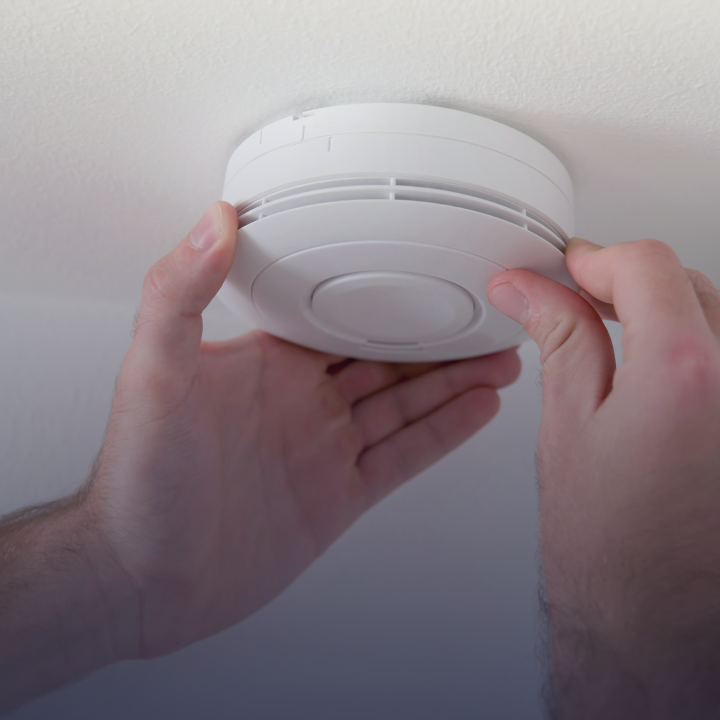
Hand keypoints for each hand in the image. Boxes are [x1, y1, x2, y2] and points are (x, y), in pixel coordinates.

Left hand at [85, 201, 520, 656]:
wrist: (144, 576)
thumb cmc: (138, 479)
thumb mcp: (154, 372)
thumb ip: (180, 293)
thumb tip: (211, 222)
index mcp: (267, 365)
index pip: (338, 316)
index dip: (386, 295)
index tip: (425, 271)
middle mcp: (300, 403)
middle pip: (386, 360)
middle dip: (437, 340)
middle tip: (485, 317)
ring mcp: (323, 450)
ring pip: (405, 405)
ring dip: (454, 382)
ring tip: (501, 360)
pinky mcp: (338, 496)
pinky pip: (403, 457)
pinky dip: (444, 433)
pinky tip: (476, 411)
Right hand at [488, 238, 719, 717]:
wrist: (654, 626)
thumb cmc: (608, 551)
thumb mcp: (567, 426)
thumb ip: (560, 339)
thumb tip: (530, 290)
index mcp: (687, 374)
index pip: (644, 267)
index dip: (593, 260)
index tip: (564, 270)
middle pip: (687, 282)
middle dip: (624, 281)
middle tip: (575, 297)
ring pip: (717, 315)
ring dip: (662, 308)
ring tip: (610, 327)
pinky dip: (693, 344)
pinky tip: (656, 364)